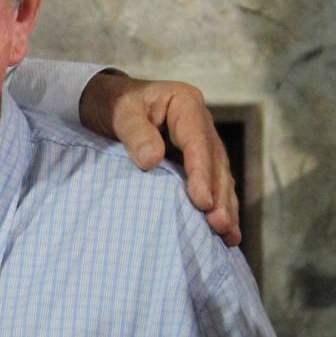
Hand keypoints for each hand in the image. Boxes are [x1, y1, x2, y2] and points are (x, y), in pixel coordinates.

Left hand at [79, 72, 239, 244]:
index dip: (201, 173)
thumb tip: (152, 160)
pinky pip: (211, 182)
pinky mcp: (194, 159)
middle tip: (220, 226)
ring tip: (229, 235)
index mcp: (185, 104)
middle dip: (220, 195)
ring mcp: (200, 141)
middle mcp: (199, 122)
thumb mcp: (119, 112)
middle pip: (215, 161)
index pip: (197, 142)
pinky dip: (218, 205)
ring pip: (219, 175)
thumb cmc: (111, 104)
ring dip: (225, 205)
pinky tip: (224, 231)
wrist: (106, 101)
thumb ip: (135, 133)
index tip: (202, 202)